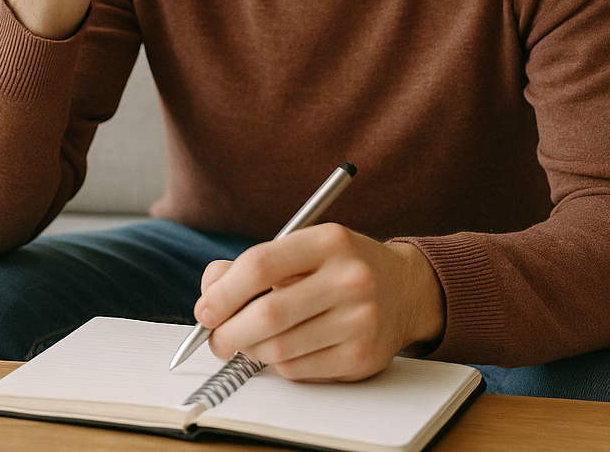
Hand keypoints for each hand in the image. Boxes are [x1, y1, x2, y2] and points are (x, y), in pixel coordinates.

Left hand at [196, 223, 445, 381]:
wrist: (405, 291)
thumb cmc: (338, 268)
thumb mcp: (302, 248)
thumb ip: (250, 265)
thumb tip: (209, 296)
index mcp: (329, 241)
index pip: (260, 265)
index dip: (222, 293)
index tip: (204, 310)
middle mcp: (350, 278)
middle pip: (267, 314)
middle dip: (228, 333)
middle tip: (216, 338)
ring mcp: (360, 319)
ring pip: (279, 349)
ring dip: (251, 351)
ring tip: (249, 342)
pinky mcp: (362, 356)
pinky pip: (298, 370)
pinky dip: (279, 365)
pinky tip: (285, 349)